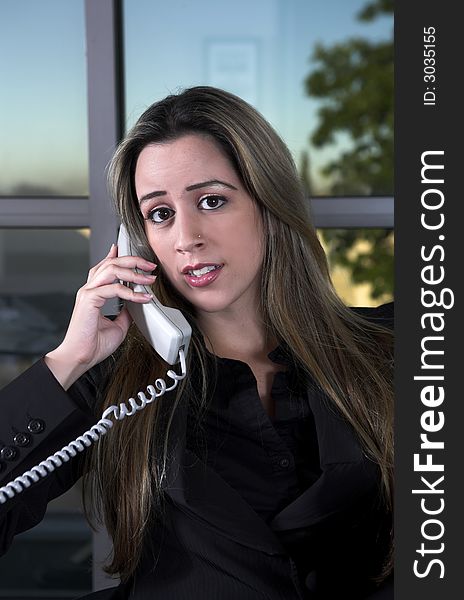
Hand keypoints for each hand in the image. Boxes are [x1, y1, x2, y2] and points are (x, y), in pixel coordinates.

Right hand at [45, 244, 156, 388]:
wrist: (80, 358)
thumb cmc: (93, 344)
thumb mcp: (118, 325)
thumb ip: (126, 311)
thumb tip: (136, 304)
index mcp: (93, 293)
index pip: (104, 267)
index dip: (115, 256)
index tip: (124, 248)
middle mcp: (89, 290)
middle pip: (111, 263)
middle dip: (133, 260)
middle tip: (150, 265)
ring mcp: (88, 293)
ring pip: (112, 269)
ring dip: (134, 271)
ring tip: (150, 277)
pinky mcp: (89, 300)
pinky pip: (114, 288)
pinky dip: (131, 291)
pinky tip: (143, 296)